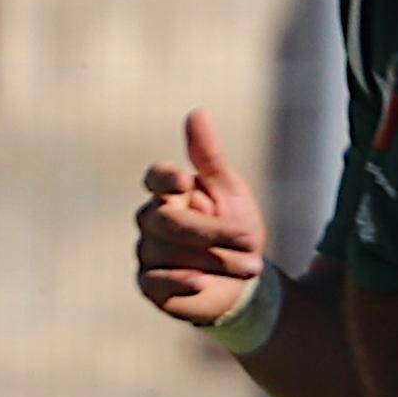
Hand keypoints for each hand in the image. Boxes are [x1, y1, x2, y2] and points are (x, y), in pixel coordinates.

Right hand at [136, 110, 269, 329]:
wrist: (245, 281)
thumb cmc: (235, 231)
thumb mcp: (230, 193)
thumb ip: (210, 157)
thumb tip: (197, 112)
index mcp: (170, 194)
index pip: (154, 178)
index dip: (165, 178)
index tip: (185, 181)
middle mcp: (151, 220)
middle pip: (168, 221)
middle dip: (214, 232)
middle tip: (250, 241)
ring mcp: (147, 252)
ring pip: (169, 252)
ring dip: (217, 259)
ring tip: (249, 266)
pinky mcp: (149, 284)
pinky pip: (155, 280)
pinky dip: (180, 280)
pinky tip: (201, 282)